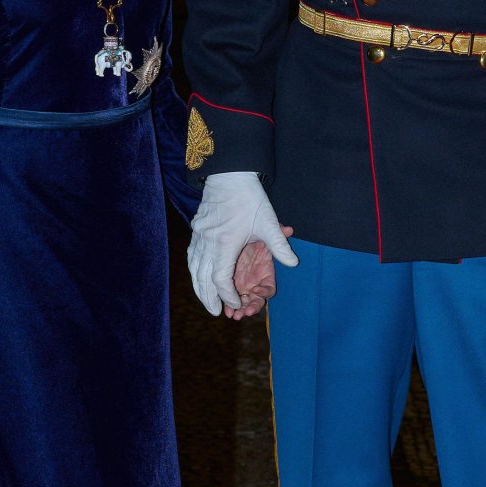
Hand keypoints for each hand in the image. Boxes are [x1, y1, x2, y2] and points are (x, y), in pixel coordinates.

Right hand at [188, 172, 298, 316]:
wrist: (229, 174)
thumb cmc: (249, 198)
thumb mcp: (268, 222)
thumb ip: (279, 244)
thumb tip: (293, 263)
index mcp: (225, 244)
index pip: (220, 279)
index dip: (226, 295)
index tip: (234, 303)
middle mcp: (208, 242)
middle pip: (202, 278)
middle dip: (208, 298)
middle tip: (215, 312)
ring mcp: (199, 236)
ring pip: (194, 268)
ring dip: (198, 287)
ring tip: (205, 299)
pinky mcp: (196, 229)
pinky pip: (191, 255)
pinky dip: (194, 270)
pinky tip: (198, 275)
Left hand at [224, 231, 294, 319]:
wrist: (237, 234)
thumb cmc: (254, 235)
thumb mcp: (264, 233)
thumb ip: (276, 234)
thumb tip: (289, 229)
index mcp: (266, 274)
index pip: (269, 288)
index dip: (265, 292)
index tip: (256, 290)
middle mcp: (256, 283)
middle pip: (257, 300)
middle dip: (252, 307)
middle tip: (246, 312)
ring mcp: (244, 286)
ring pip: (244, 303)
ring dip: (240, 310)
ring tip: (235, 315)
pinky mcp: (232, 286)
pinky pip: (231, 299)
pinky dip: (229, 305)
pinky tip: (226, 311)